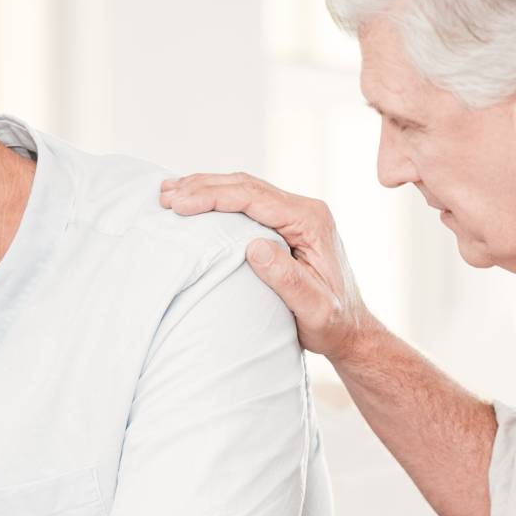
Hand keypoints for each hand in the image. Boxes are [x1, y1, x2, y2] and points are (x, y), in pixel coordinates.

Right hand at [160, 173, 375, 362]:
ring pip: (244, 189)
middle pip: (245, 186)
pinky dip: (218, 200)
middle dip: (202, 187)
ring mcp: (296, 215)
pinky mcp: (286, 225)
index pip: (254, 198)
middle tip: (165, 196)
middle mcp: (304, 210)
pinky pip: (248, 203)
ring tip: (169, 192)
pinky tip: (195, 203)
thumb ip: (287, 279)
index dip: (213, 197)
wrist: (350, 330)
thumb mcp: (313, 308)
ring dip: (206, 189)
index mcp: (311, 221)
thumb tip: (253, 247)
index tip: (180, 205)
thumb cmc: (333, 323)